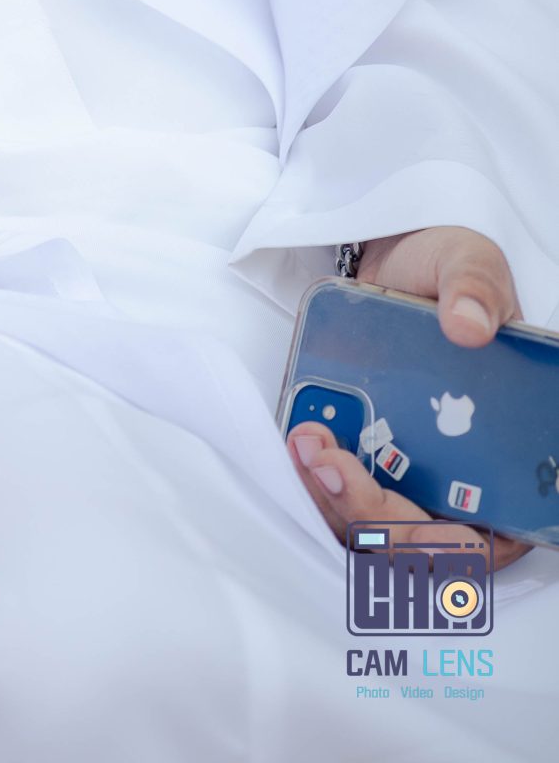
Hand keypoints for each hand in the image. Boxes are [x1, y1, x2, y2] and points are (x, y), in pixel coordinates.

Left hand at [287, 226, 531, 567]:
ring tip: (305, 442)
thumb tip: (468, 324)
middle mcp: (463, 481)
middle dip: (371, 514)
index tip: (411, 517)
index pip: (488, 541)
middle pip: (420, 542)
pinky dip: (316, 482)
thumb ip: (476, 288)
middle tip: (328, 459)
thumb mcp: (471, 265)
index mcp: (509, 457)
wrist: (398, 260)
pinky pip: (339, 496)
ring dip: (333, 501)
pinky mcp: (367, 459)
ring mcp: (411, 475)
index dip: (451, 549)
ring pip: (372, 528)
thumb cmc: (449, 274)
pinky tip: (298, 442)